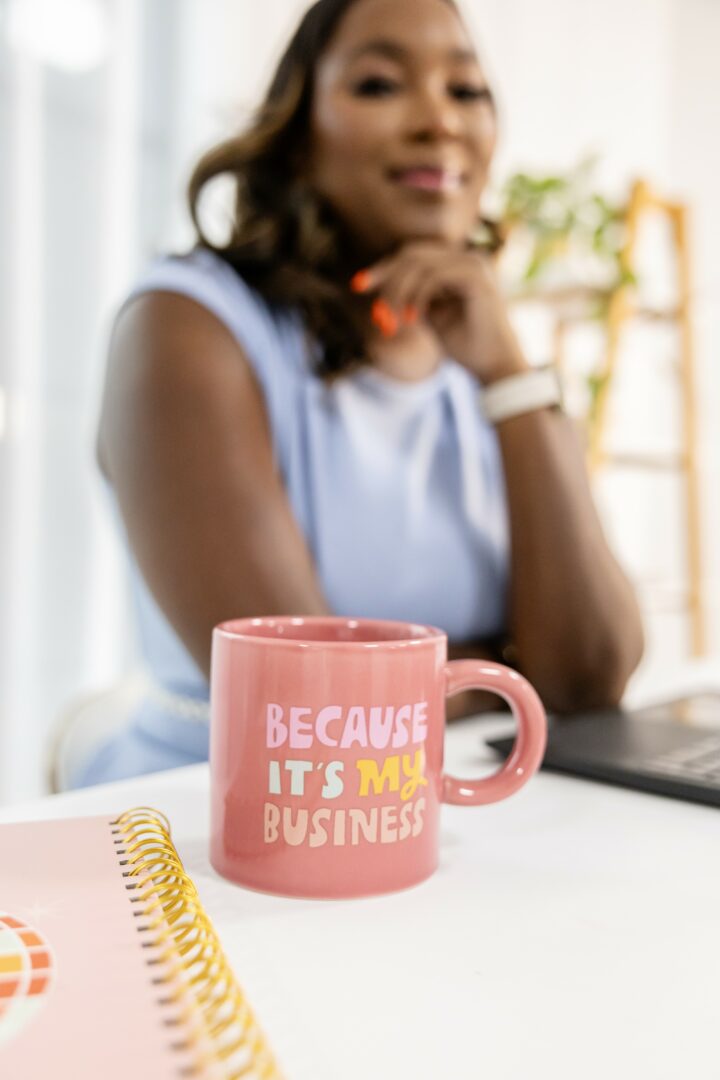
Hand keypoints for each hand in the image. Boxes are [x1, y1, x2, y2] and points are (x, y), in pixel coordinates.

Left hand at [351, 240, 529, 385]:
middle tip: (375, 310)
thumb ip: (411, 298)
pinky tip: (412, 319)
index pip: (412, 256)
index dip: (382, 269)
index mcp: (457, 264)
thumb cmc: (464, 346)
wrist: (493, 366)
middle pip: (412, 254)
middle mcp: (467, 258)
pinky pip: (434, 276)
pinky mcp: (477, 277)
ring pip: (419, 263)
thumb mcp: (429, 317)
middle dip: (385, 278)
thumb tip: (382, 288)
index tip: (358, 285)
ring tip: (392, 320)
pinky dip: (416, 297)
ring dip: (398, 292)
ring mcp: (473, 264)